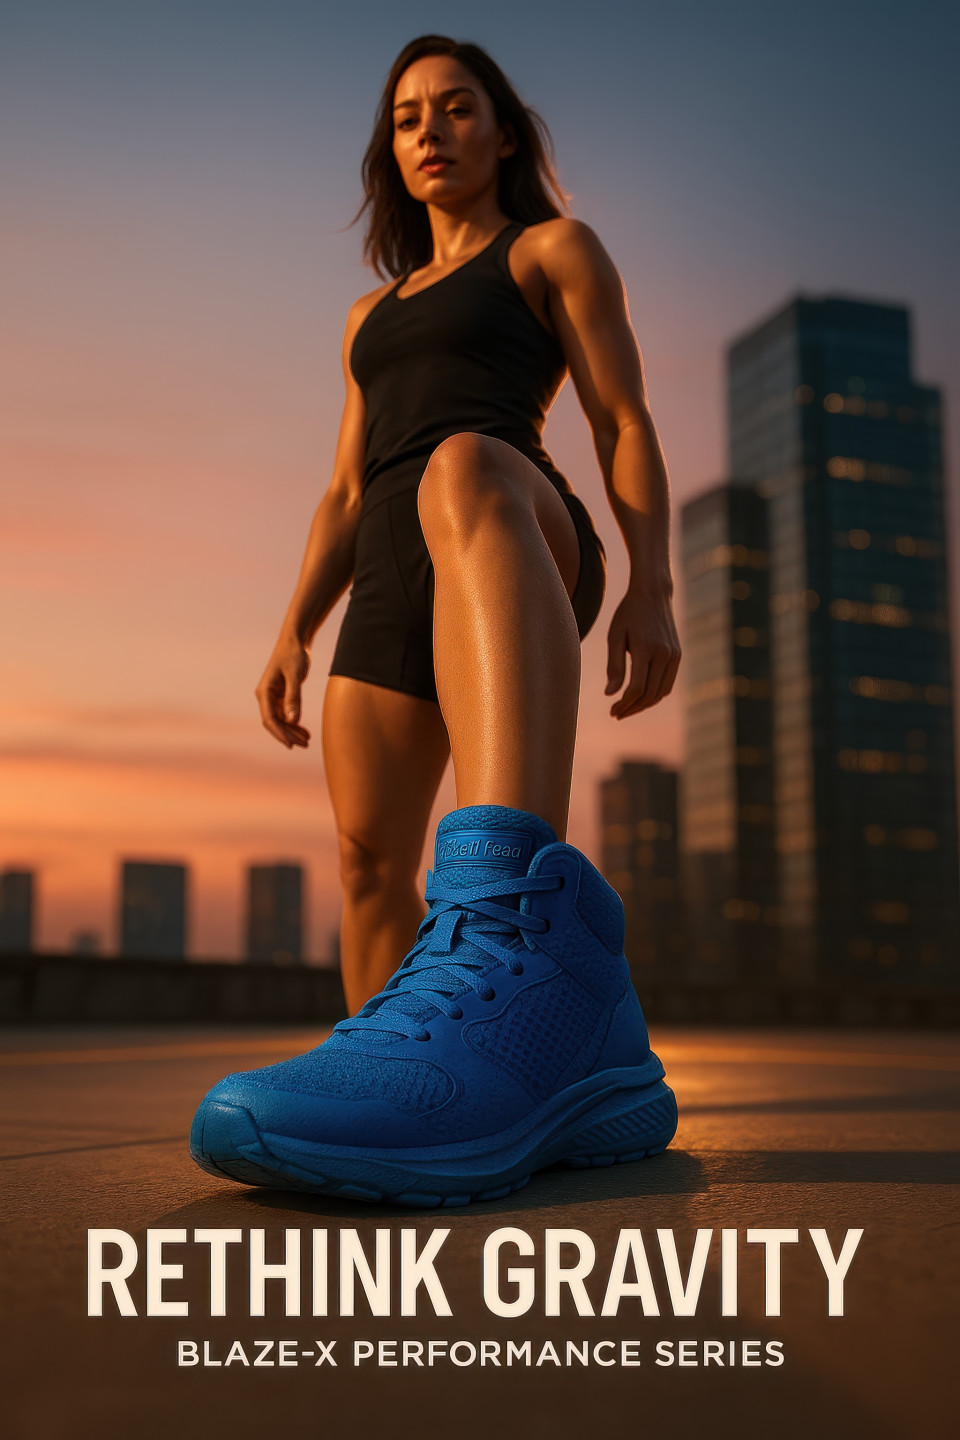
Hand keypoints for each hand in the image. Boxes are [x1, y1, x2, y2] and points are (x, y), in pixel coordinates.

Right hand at [256, 633, 311, 748]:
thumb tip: (293, 721)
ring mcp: (273, 696)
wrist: (295, 640)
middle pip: (275, 722)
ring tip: (307, 741)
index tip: (291, 744)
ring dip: (292, 731)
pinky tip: (304, 731)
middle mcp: (266, 696)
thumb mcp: (295, 675)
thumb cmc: (293, 654)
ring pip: (281, 720)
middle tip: (305, 745)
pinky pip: (286, 714)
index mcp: (264, 692)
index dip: (280, 733)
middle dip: (288, 735)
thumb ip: (294, 698)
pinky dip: (294, 723)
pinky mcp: (281, 695)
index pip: (269, 719)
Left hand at [604, 589, 680, 718]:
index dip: (624, 704)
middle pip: (650, 694)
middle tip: (617, 714)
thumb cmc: (628, 614)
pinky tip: (640, 697)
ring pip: (661, 693)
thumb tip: (610, 694)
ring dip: (644, 705)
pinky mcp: (678, 656)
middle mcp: (664, 654)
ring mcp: (674, 655)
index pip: (637, 687)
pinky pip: (668, 684)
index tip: (612, 711)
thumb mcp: (615, 636)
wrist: (653, 594)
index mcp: (646, 648)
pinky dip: (655, 695)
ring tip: (627, 708)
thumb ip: (613, 666)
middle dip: (632, 708)